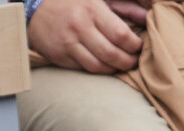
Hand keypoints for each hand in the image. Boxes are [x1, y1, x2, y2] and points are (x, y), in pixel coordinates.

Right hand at [28, 0, 144, 72]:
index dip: (134, 45)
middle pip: (111, 54)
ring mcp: (69, 44)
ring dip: (114, 69)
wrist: (36, 9)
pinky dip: (99, 70)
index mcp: (92, 9)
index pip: (120, 34)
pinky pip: (85, 69)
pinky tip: (106, 66)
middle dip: (128, 61)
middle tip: (134, 61)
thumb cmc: (73, 2)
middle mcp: (80, 27)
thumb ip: (124, 7)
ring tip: (122, 65)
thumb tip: (146, 17)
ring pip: (98, 66)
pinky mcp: (62, 57)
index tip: (139, 47)